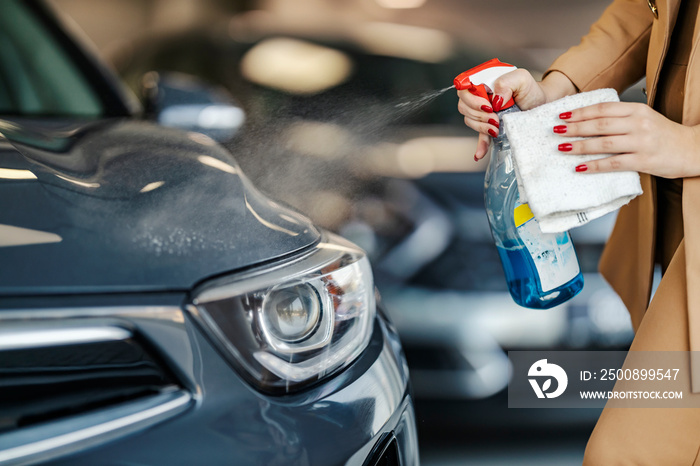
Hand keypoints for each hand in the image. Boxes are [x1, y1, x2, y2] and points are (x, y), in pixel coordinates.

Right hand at [457, 69, 575, 159]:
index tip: (488, 106)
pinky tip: (480, 154)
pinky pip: (479, 137)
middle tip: (496, 117)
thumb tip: (494, 100)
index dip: (471, 99)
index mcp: (483, 82)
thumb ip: (506, 82)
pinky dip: (479, 145)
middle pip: (463, 106)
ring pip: (469, 120)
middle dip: (479, 114)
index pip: (464, 89)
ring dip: (481, 126)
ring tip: (497, 127)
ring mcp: (483, 113)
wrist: (541, 105)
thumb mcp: (521, 78)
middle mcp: (479, 97)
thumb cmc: (531, 89)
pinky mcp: (489, 126)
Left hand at [555, 102, 699, 178]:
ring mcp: (641, 142)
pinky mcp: (644, 161)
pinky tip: (580, 167)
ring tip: (562, 147)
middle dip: (574, 128)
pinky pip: (614, 163)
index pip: (603, 108)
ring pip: (604, 143)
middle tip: (555, 130)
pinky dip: (594, 165)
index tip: (562, 115)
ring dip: (580, 146)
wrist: (692, 149)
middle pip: (600, 124)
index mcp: (637, 110)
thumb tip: (587, 120)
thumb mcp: (644, 118)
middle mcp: (638, 124)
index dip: (580, 112)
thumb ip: (621, 117)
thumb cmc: (663, 134)